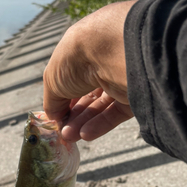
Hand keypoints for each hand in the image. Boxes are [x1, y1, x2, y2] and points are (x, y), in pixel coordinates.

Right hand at [43, 0, 136, 141]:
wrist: (112, 54)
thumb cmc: (76, 60)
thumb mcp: (52, 80)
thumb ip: (52, 101)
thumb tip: (54, 118)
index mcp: (83, 50)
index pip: (72, 78)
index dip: (63, 99)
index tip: (56, 116)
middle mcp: (103, 61)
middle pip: (87, 94)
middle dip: (73, 115)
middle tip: (63, 132)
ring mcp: (120, 77)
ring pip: (101, 105)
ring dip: (83, 122)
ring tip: (70, 136)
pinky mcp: (135, 93)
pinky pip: (116, 111)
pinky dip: (101, 124)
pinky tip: (85, 134)